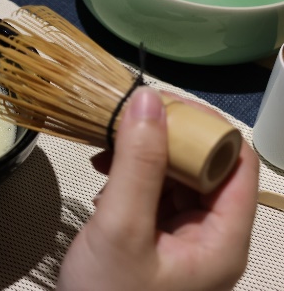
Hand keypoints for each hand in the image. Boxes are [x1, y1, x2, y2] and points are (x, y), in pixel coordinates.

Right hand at [58, 87, 258, 290]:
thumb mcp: (121, 227)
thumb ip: (137, 164)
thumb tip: (149, 100)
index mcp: (223, 239)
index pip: (237, 163)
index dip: (206, 127)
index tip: (162, 104)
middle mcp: (212, 238)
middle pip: (206, 168)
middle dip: (167, 139)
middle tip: (126, 121)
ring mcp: (184, 242)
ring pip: (177, 180)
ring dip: (145, 157)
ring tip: (108, 147)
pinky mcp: (158, 244)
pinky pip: (155, 197)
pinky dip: (132, 178)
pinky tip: (105, 175)